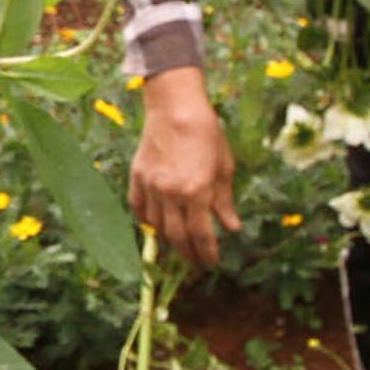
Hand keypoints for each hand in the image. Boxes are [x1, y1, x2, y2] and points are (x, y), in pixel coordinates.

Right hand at [126, 64, 239, 269]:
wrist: (175, 106)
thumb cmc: (206, 132)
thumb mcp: (223, 167)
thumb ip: (224, 201)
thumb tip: (232, 228)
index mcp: (196, 191)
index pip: (201, 235)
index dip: (207, 253)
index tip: (211, 262)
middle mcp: (171, 193)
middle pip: (177, 237)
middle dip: (188, 254)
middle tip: (195, 263)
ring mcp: (151, 186)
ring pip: (157, 227)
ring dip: (169, 241)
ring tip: (179, 246)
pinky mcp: (137, 178)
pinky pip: (139, 209)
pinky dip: (147, 221)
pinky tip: (156, 225)